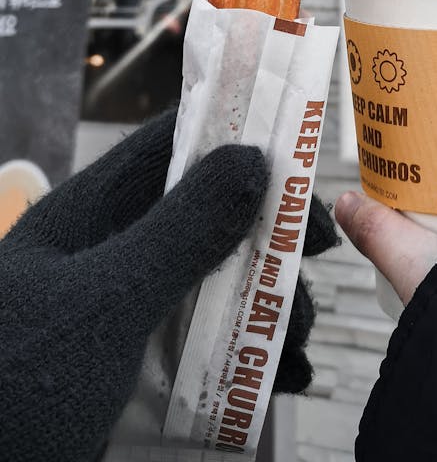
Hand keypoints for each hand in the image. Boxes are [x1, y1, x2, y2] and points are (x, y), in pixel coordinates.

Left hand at [0, 109, 336, 461]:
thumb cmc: (11, 385)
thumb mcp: (105, 302)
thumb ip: (179, 232)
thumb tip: (252, 158)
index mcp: (93, 215)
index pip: (173, 147)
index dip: (239, 141)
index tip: (302, 166)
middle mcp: (112, 255)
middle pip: (208, 218)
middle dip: (266, 237)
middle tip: (316, 257)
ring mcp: (124, 316)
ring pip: (214, 286)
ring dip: (268, 306)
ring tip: (300, 345)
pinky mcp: (134, 373)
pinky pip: (204, 348)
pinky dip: (250, 358)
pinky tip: (283, 377)